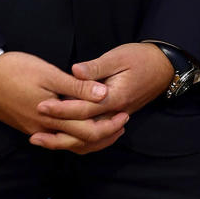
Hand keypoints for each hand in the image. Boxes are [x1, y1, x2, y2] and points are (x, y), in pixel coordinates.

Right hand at [0, 51, 130, 151]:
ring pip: (67, 143)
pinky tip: (76, 127)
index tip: (124, 113)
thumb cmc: (14, 70)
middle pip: (81, 142)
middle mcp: (44, 129)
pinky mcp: (26, 125)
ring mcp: (34, 129)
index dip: (109, 126)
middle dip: (104, 135)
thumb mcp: (48, 73)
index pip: (89, 132)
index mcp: (53, 117)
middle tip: (121, 123)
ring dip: (88, 138)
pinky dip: (71, 136)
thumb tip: (104, 94)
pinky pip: (55, 138)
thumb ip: (77, 87)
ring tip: (105, 127)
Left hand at [34, 41, 174, 150]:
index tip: (41, 106)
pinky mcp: (115, 118)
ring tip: (43, 139)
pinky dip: (78, 139)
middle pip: (85, 131)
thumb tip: (74, 71)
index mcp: (116, 98)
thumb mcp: (118, 57)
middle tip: (34, 134)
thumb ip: (96, 68)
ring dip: (67, 141)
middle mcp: (116, 113)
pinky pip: (96, 135)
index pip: (84, 109)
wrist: (164, 67)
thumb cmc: (140, 58)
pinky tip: (62, 136)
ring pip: (90, 139)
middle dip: (59, 134)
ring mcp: (117, 118)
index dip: (61, 109)